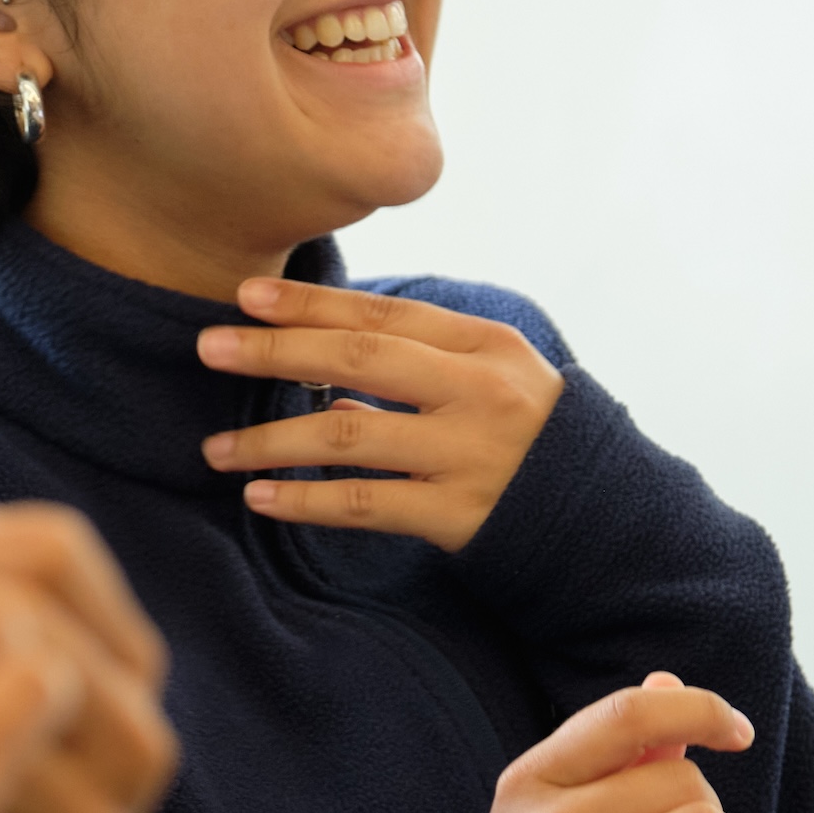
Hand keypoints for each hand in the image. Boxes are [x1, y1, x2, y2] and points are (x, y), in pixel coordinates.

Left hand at [195, 278, 560, 552]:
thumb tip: (319, 342)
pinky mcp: (458, 516)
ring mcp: (468, 456)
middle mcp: (478, 393)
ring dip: (272, 440)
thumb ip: (423, 354)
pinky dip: (306, 499)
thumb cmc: (528, 432)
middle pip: (361, 361)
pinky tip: (260, 496)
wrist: (603, 514)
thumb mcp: (493, 373)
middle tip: (209, 348)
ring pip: (350, 436)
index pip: (384, 315)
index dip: (311, 304)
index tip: (246, 296)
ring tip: (216, 449)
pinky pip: (364, 504)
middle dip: (276, 351)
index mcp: (486, 345)